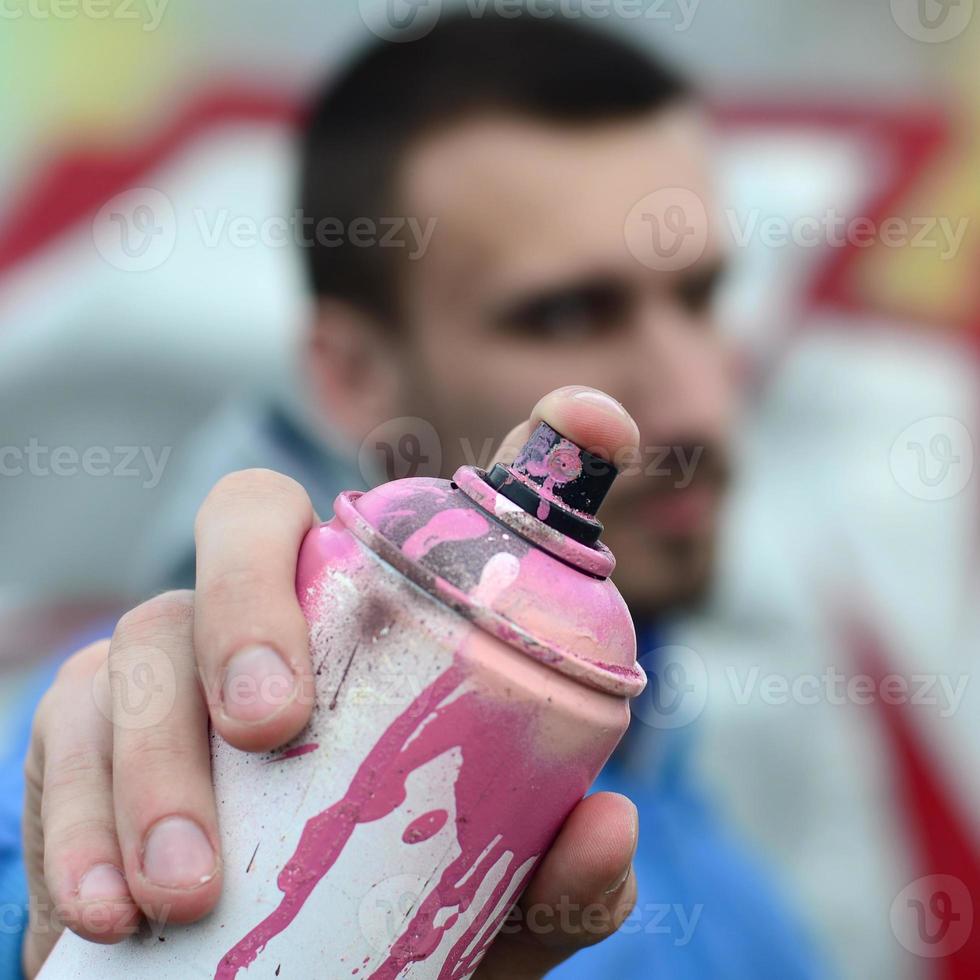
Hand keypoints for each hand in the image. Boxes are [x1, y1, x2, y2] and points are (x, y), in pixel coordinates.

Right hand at [23, 386, 639, 978]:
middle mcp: (268, 622)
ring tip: (189, 887)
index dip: (520, 452)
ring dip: (152, 760)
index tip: (598, 420)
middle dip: (246, 605)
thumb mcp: (477, 905)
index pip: (430, 514)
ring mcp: (171, 678)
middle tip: (270, 726)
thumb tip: (609, 826)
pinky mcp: (83, 751)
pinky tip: (109, 909)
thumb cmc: (384, 928)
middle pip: (243, 531)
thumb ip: (542, 877)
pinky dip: (74, 820)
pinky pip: (62, 739)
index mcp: (368, 632)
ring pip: (140, 643)